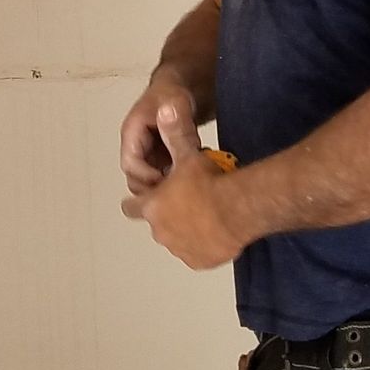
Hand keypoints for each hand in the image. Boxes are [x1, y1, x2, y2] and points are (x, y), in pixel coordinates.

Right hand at [120, 73, 196, 195]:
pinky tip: (190, 176)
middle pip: (136, 180)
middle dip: (157, 186)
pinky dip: (175, 181)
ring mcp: (147, 157)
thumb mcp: (176, 102)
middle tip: (179, 186)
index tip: (167, 177)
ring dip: (167, 186)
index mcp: (132, 132)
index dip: (147, 175)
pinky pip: (163, 180)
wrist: (176, 94)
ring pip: (149, 184)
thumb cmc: (169, 93)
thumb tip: (173, 123)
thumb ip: (177, 119)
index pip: (130, 164)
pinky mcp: (159, 163)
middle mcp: (136, 148)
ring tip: (187, 180)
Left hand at [121, 101, 243, 270]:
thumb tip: (165, 107)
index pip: (131, 207)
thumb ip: (174, 133)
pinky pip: (198, 253)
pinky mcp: (200, 261)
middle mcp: (161, 232)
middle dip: (168, 214)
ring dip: (186, 230)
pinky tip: (217, 231)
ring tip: (206, 214)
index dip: (138, 200)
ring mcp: (180, 249)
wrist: (238, 209)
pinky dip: (203, 245)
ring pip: (177, 239)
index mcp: (152, 207)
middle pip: (157, 223)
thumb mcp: (188, 153)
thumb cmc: (209, 181)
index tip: (147, 196)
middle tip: (188, 200)